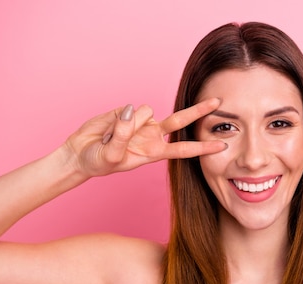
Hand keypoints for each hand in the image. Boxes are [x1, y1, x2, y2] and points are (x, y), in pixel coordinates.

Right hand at [64, 98, 225, 176]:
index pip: (184, 149)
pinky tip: (108, 128)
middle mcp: (152, 136)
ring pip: (147, 110)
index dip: (202, 147)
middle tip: (218, 102)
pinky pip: (129, 107)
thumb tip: (132, 111)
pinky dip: (116, 118)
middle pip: (180, 120)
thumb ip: (122, 134)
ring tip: (112, 137)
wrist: (80, 154)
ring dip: (129, 122)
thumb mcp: (111, 155)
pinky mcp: (127, 112)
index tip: (222, 145)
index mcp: (154, 152)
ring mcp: (141, 123)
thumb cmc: (98, 162)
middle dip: (199, 111)